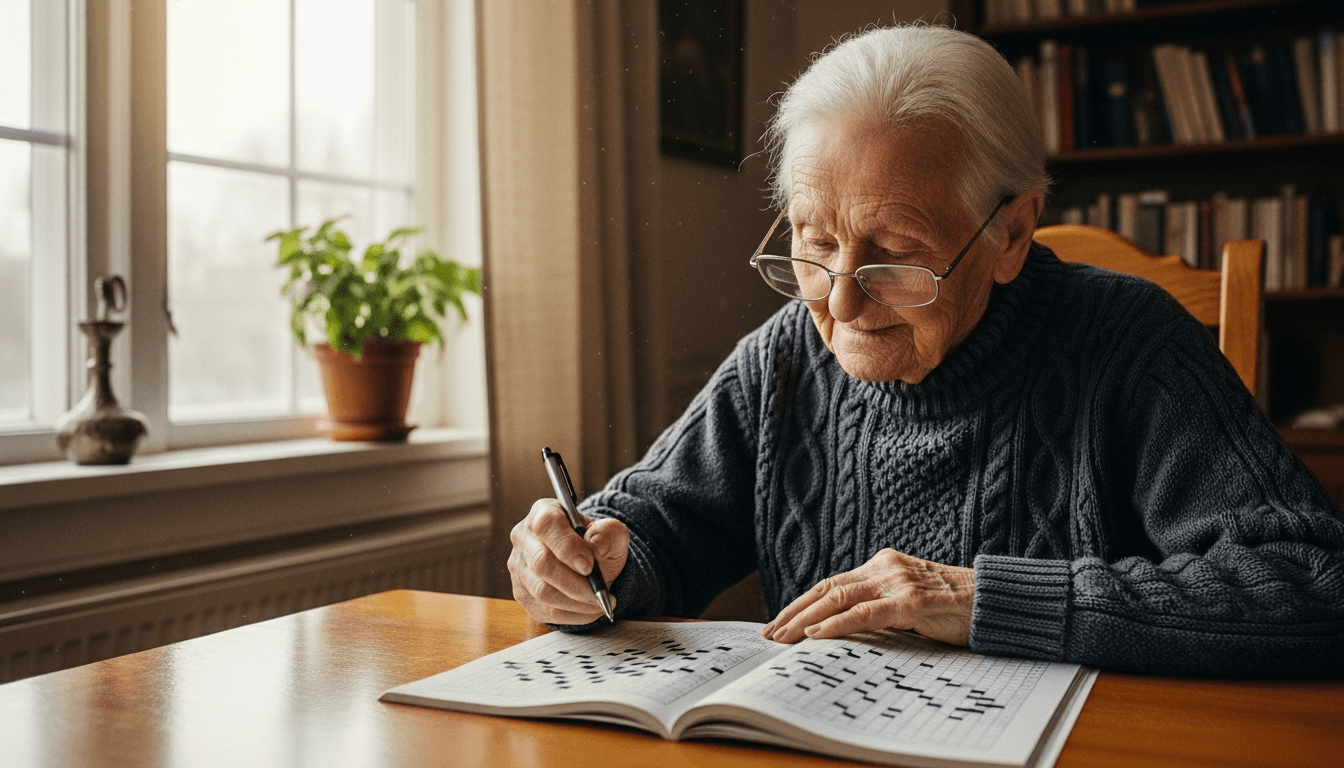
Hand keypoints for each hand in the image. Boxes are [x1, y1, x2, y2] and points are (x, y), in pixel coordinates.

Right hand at [508, 499, 628, 624]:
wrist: (590, 563)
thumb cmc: (597, 544)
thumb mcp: (611, 533)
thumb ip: (609, 533)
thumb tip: (596, 546)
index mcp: (543, 512)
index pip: (546, 525)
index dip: (567, 546)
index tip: (589, 565)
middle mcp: (524, 538)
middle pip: (541, 563)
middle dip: (574, 583)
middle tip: (600, 592)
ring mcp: (519, 567)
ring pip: (541, 592)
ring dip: (576, 602)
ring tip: (600, 602)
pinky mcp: (521, 592)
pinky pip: (544, 610)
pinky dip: (572, 615)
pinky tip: (589, 610)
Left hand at [762, 549, 974, 645]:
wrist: (996, 602)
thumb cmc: (954, 608)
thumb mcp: (910, 603)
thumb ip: (880, 608)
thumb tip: (843, 630)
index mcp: (882, 566)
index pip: (831, 583)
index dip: (801, 603)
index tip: (778, 622)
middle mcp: (885, 567)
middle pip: (827, 588)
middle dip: (793, 612)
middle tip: (769, 634)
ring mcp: (898, 582)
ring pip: (840, 598)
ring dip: (805, 619)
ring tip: (783, 637)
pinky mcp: (913, 601)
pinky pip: (867, 613)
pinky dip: (837, 624)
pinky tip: (816, 635)